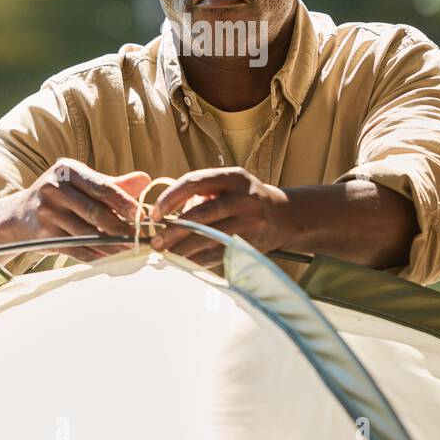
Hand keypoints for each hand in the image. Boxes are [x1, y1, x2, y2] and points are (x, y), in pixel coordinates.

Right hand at [17, 158, 151, 262]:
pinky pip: (75, 249)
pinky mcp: (44, 236)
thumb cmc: (61, 195)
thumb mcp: (83, 182)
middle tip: (138, 236)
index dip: (123, 202)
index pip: (101, 187)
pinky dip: (94, 255)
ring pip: (86, 233)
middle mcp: (54, 189)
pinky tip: (108, 257)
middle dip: (119, 227)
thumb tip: (146, 180)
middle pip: (94, 211)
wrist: (19, 215)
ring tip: (128, 249)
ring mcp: (47, 213)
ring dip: (110, 245)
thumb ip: (114, 183)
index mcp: (68, 171)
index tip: (141, 215)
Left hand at [148, 167, 290, 268]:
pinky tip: (185, 262)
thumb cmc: (246, 199)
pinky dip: (199, 260)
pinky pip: (220, 254)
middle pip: (201, 215)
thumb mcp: (229, 185)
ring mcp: (250, 222)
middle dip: (173, 230)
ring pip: (209, 238)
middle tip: (155, 241)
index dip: (170, 198)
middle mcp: (244, 197)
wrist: (285, 216)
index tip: (154, 214)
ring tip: (166, 253)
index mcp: (233, 177)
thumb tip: (164, 214)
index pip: (194, 182)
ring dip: (183, 248)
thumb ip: (202, 192)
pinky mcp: (252, 244)